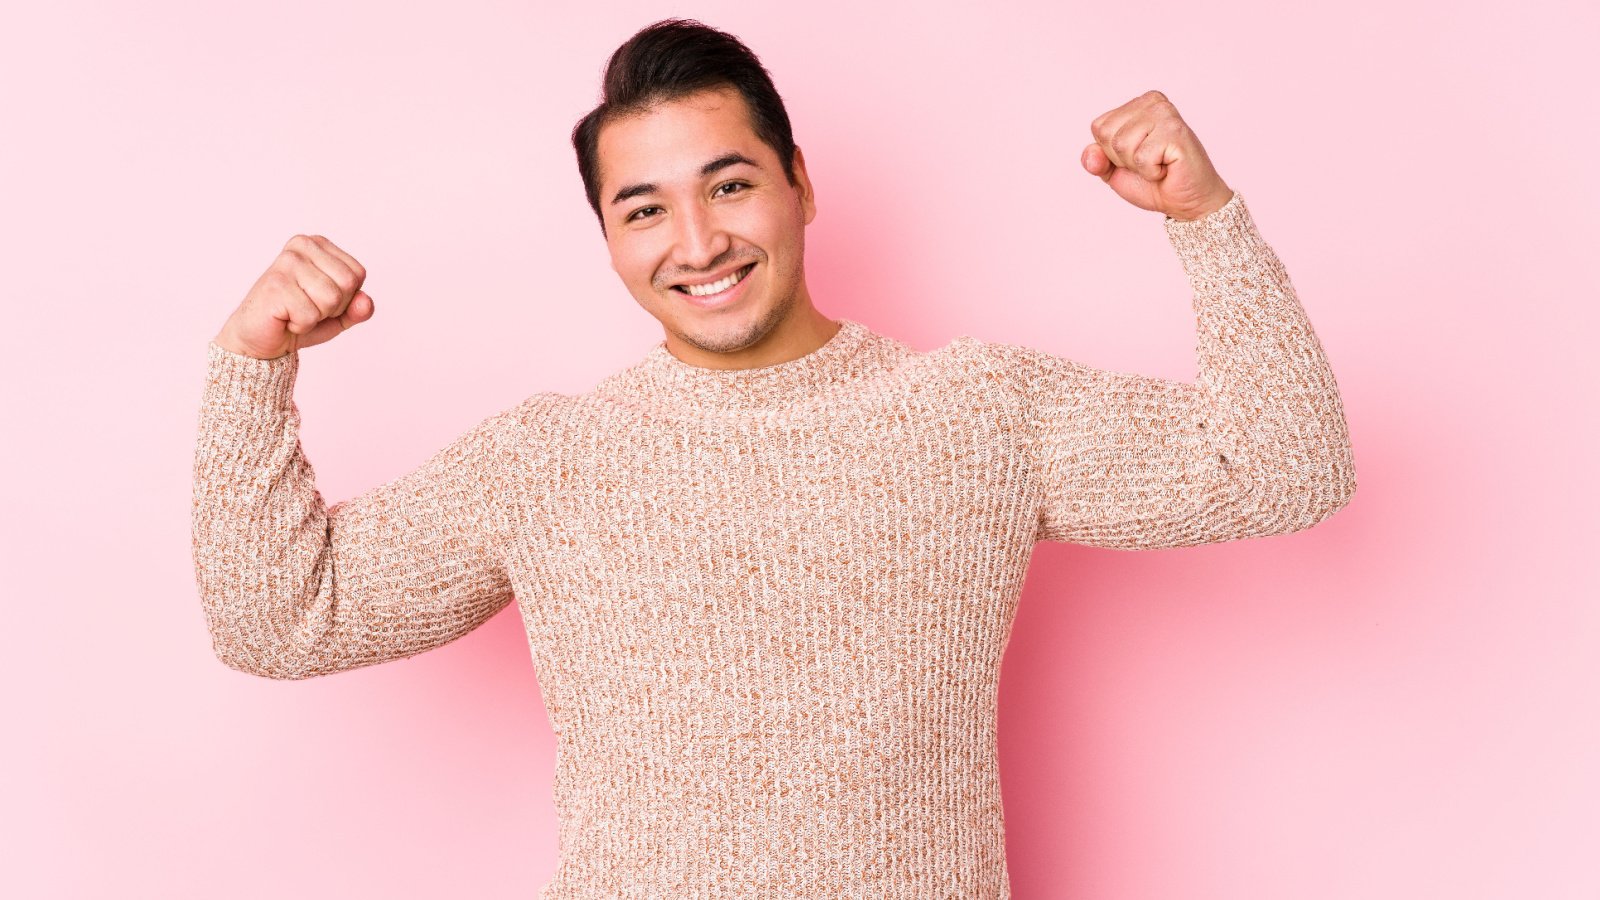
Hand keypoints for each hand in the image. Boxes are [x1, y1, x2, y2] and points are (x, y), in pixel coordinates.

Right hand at [214, 235, 374, 359]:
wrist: (259, 337)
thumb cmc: (297, 319)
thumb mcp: (338, 315)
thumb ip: (358, 308)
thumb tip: (366, 301)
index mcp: (318, 245)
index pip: (358, 273)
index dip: (346, 298)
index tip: (320, 300)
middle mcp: (301, 246)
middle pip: (348, 284)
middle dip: (333, 307)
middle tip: (307, 307)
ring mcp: (286, 262)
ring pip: (332, 298)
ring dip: (317, 316)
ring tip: (295, 311)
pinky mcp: (275, 284)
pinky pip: (310, 314)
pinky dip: (301, 325)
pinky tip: (284, 318)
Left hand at [1081, 91, 1232, 221]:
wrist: (1185, 201)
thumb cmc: (1154, 182)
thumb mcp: (1114, 171)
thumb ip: (1096, 159)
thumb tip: (1091, 155)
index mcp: (1138, 105)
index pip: (1099, 127)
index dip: (1111, 153)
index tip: (1137, 157)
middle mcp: (1153, 102)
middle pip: (1107, 135)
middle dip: (1123, 159)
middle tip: (1150, 162)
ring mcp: (1166, 114)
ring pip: (1122, 145)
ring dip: (1138, 166)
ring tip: (1159, 164)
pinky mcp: (1176, 131)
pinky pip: (1141, 157)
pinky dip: (1151, 172)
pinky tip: (1168, 167)